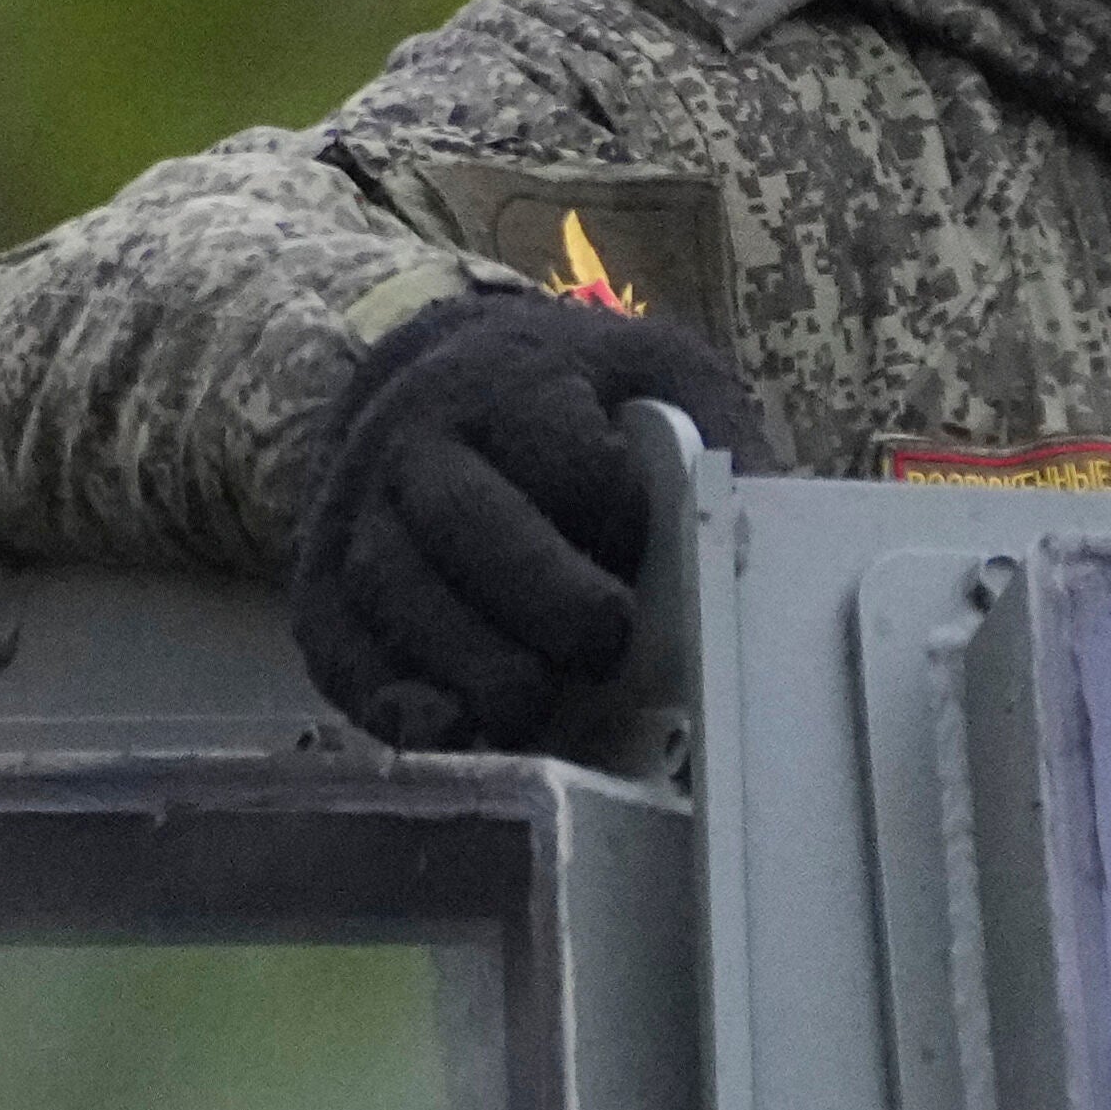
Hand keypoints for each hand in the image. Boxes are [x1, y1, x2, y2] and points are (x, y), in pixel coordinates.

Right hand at [288, 291, 780, 751]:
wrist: (438, 382)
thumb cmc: (578, 398)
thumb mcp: (659, 376)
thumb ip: (714, 436)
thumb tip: (785, 530)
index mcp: (513, 380)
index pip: (555, 440)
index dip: (603, 493)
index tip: (649, 540)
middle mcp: (419, 440)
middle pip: (462, 518)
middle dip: (535, 590)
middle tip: (604, 646)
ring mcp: (360, 514)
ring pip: (394, 588)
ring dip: (465, 659)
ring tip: (534, 709)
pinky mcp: (325, 587)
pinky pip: (340, 649)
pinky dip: (386, 700)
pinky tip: (443, 733)